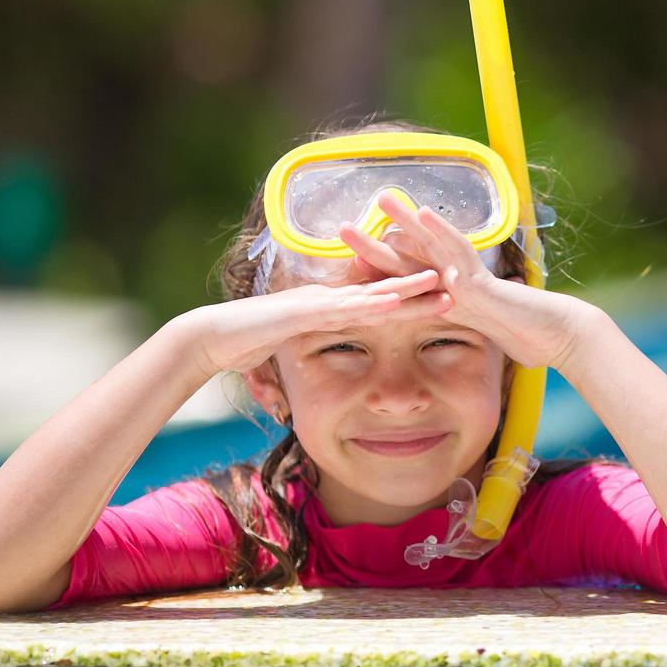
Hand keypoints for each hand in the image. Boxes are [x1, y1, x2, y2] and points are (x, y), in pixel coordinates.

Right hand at [184, 271, 445, 374]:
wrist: (210, 340)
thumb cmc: (245, 348)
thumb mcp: (289, 357)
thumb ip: (305, 359)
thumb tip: (310, 386)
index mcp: (327, 307)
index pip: (376, 300)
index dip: (409, 297)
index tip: (440, 295)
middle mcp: (327, 299)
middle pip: (382, 291)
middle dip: (420, 286)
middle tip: (456, 280)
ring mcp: (317, 302)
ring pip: (370, 293)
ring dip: (406, 289)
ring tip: (440, 283)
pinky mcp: (304, 311)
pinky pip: (344, 307)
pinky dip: (371, 304)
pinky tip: (396, 301)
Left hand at [338, 194, 594, 367]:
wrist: (557, 337)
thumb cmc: (531, 340)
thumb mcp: (493, 340)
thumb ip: (478, 333)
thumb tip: (469, 337)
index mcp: (450, 299)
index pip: (410, 282)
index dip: (382, 270)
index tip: (354, 257)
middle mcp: (455, 285)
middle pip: (408, 259)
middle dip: (376, 241)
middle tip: (344, 224)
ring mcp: (467, 280)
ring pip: (429, 245)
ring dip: (403, 222)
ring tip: (382, 198)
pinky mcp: (480, 284)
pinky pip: (457, 253)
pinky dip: (439, 231)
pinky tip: (422, 213)